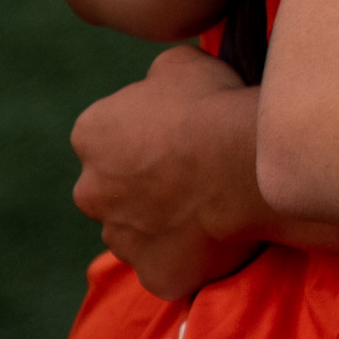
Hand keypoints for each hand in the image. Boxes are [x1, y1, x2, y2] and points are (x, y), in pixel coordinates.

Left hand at [72, 46, 270, 300]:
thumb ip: (157, 79)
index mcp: (91, 135)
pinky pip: (170, 268)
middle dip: (146, 186)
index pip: (108, 137)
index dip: (148, 135)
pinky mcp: (154, 275)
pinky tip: (222, 237)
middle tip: (197, 174)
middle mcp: (91, 191)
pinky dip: (190, 257)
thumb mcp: (182, 63)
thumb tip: (161, 85)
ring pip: (140, 232)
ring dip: (166, 223)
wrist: (248, 163)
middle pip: (116, 191)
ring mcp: (121, 239)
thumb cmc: (215, 106)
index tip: (182, 134)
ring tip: (215, 205)